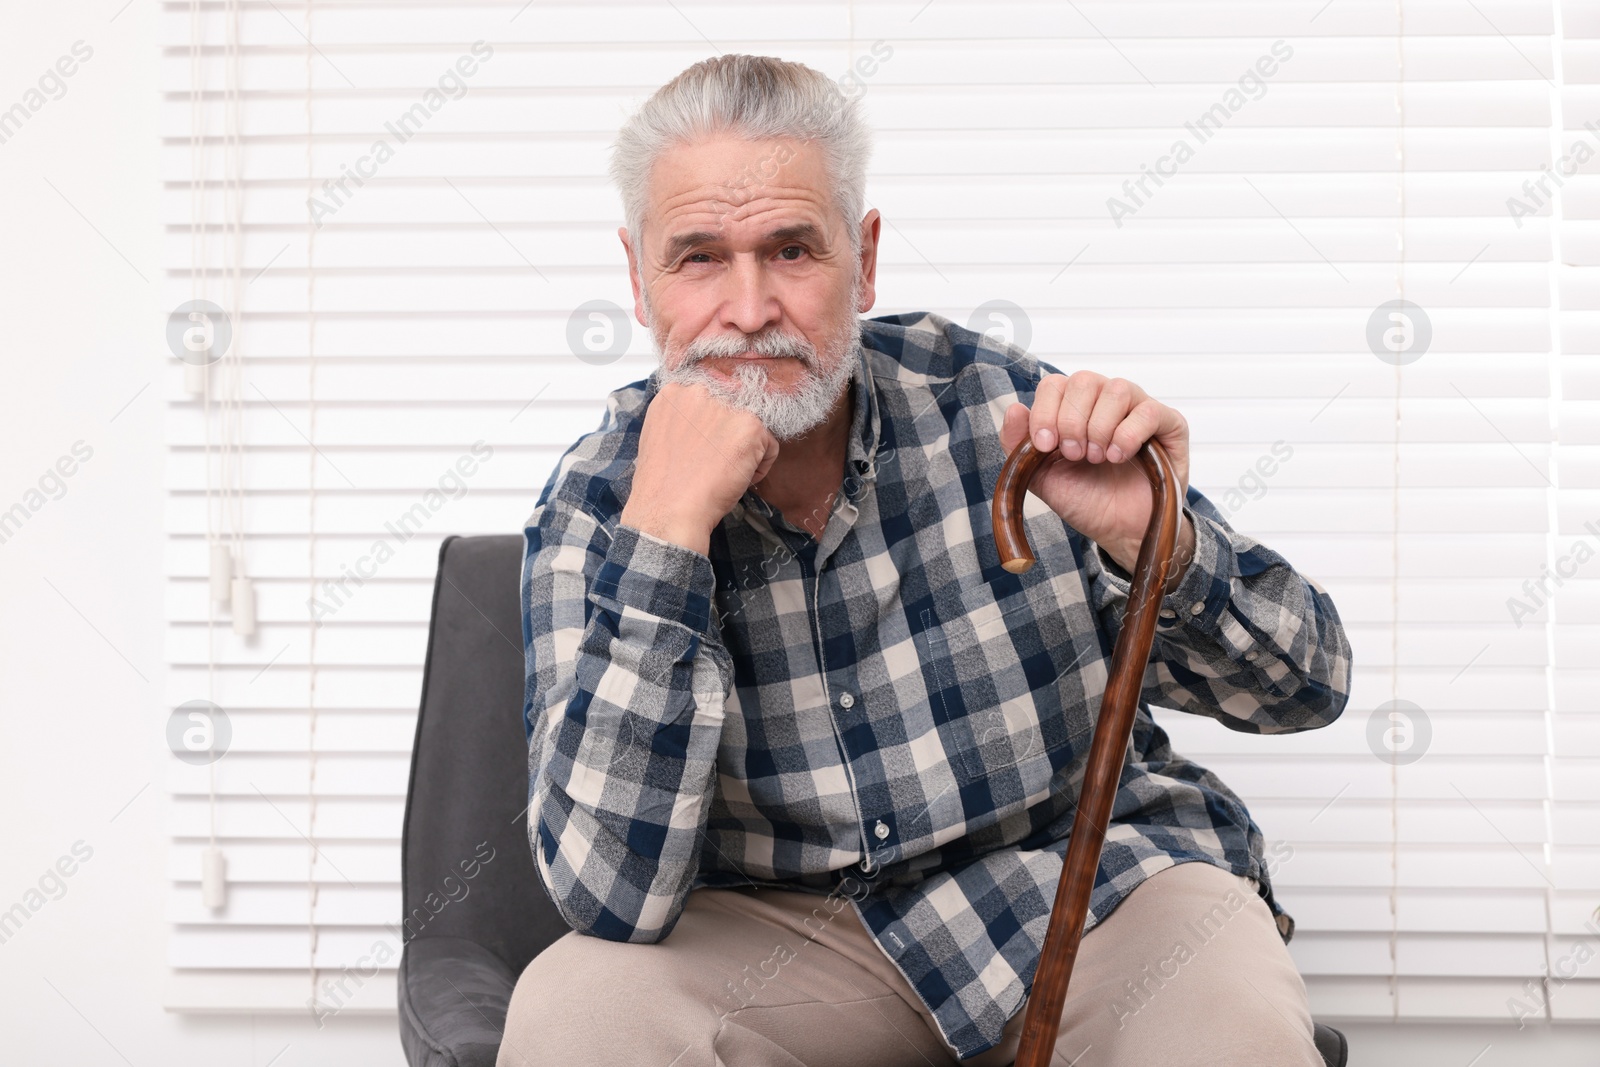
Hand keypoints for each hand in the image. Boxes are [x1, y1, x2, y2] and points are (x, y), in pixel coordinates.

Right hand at [620, 381, 779, 554]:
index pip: (710, 398)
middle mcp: (700, 391)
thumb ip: (683, 419)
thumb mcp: (662, 436)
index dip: (712, 426)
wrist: (669, 509)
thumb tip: (708, 423)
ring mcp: (726, 406)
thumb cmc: (663, 485)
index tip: (706, 447)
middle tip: (715, 462)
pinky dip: (760, 467)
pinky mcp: (750, 425)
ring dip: (745, 450)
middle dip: (728, 435)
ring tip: (723, 473)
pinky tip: (737, 480)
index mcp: (674, 393)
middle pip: (732, 409)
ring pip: (751, 427)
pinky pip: (770, 444)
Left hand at [999, 372, 1191, 573]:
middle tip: (1074, 455)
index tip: (1044, 445)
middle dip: (1072, 421)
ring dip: (1100, 428)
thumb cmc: (1085, 499)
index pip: (1054, 384)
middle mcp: (1105, 400)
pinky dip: (1128, 435)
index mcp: (1073, 407)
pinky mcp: (1168, 424)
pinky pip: (1149, 411)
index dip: (1045, 411)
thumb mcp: (1041, 477)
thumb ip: (1019, 445)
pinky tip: (1119, 457)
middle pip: (1084, 380)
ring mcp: (1138, 409)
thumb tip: (1014, 409)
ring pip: (1117, 389)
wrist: (1120, 530)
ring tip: (1097, 459)